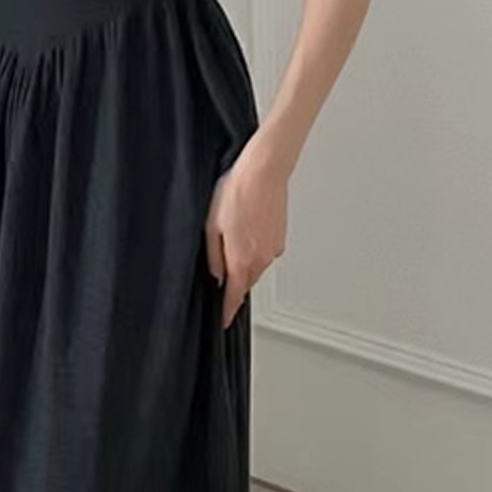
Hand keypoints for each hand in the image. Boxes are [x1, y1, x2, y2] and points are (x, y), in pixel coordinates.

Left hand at [205, 143, 289, 328]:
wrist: (264, 171)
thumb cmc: (237, 192)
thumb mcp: (211, 226)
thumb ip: (213, 257)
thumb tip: (216, 274)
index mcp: (242, 260)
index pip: (234, 297)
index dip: (227, 311)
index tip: (224, 321)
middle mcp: (261, 259)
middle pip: (245, 283)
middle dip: (233, 281)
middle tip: (220, 263)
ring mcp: (273, 249)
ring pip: (255, 267)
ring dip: (244, 261)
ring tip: (233, 234)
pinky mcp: (280, 238)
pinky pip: (264, 253)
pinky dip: (254, 248)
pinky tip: (246, 228)